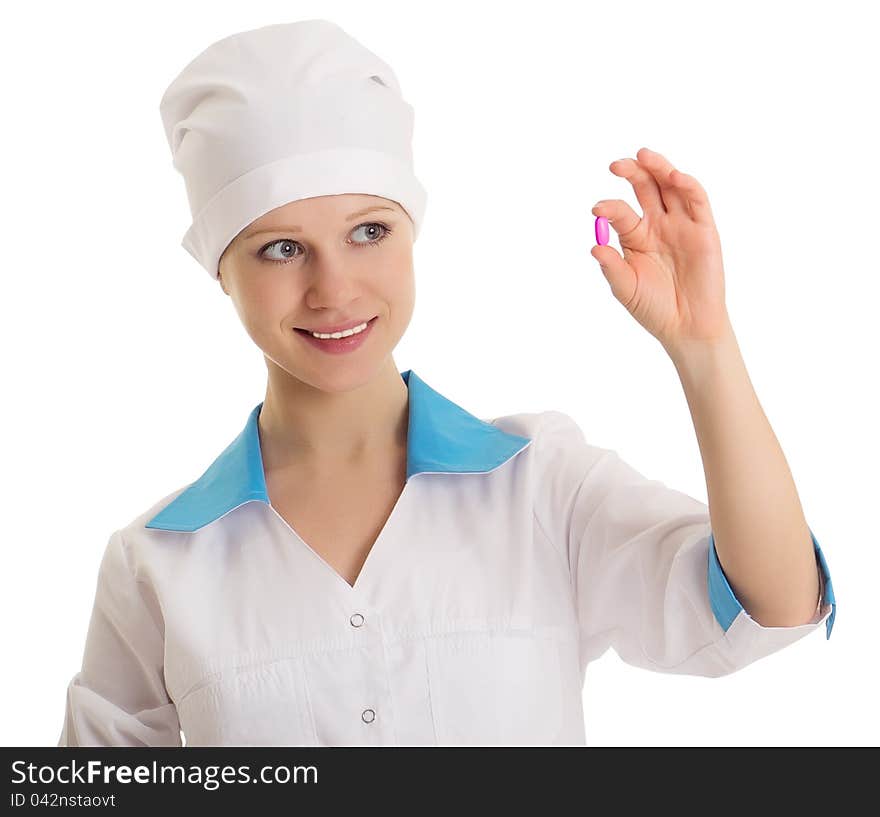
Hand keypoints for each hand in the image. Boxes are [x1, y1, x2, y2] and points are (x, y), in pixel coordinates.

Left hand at [591, 147, 731, 355]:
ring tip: (643, 156)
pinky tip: (674, 176)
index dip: (609, 208)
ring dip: (659, 168)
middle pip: (646, 188)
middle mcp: (658, 225)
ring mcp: (681, 225)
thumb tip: (594, 246)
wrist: (686, 326)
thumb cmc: (653, 308)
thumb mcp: (626, 288)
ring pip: (671, 187)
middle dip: (632, 172)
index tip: (597, 209)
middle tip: (616, 165)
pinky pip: (697, 201)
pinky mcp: (704, 230)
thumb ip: (612, 267)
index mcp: (636, 236)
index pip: (621, 212)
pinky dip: (687, 185)